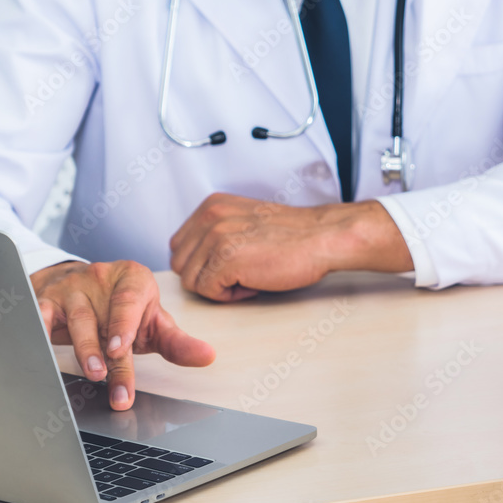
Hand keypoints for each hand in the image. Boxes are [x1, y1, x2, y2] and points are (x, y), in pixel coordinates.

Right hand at [30, 260, 215, 410]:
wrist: (83, 285)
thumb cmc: (124, 310)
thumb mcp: (153, 322)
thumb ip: (177, 342)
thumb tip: (208, 356)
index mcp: (134, 279)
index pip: (129, 301)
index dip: (124, 324)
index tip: (121, 349)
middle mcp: (102, 278)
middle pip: (103, 319)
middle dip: (108, 354)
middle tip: (112, 382)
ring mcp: (73, 288)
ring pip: (75, 320)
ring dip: (82, 349)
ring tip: (93, 373)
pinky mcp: (47, 299)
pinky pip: (40, 315)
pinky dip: (38, 330)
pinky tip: (37, 350)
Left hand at [169, 193, 413, 300]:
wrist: (322, 238)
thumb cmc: (292, 235)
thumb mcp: (244, 219)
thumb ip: (217, 230)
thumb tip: (196, 258)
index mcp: (211, 206)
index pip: (180, 245)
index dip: (201, 263)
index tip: (229, 265)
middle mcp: (209, 217)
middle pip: (181, 263)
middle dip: (205, 276)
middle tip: (238, 275)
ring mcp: (216, 238)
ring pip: (191, 280)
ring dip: (217, 287)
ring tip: (247, 278)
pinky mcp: (225, 260)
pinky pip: (208, 291)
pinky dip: (229, 296)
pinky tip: (253, 284)